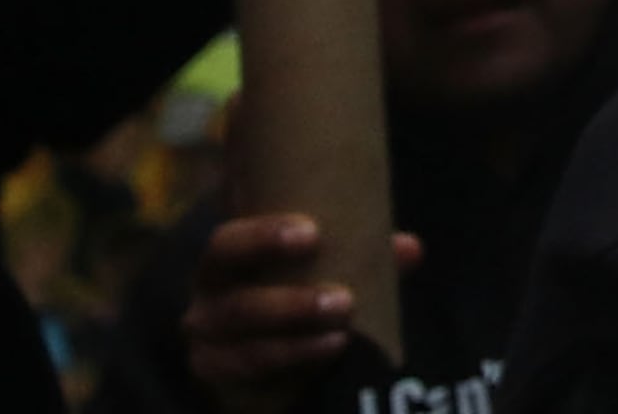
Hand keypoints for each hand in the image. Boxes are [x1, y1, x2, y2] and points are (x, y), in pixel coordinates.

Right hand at [183, 214, 419, 413]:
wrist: (264, 357)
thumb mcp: (320, 267)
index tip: (313, 234)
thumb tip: (410, 249)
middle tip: (344, 300)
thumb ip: (362, 256)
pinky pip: (248, 381)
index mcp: (224, 265)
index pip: (227, 245)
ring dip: (295, 344)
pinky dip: (289, 366)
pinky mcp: (220, 383)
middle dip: (290, 305)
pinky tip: (326, 354)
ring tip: (342, 335)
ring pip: (245, 350)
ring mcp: (209, 350)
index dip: (263, 239)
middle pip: (236, 306)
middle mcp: (207, 306)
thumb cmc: (293, 290)